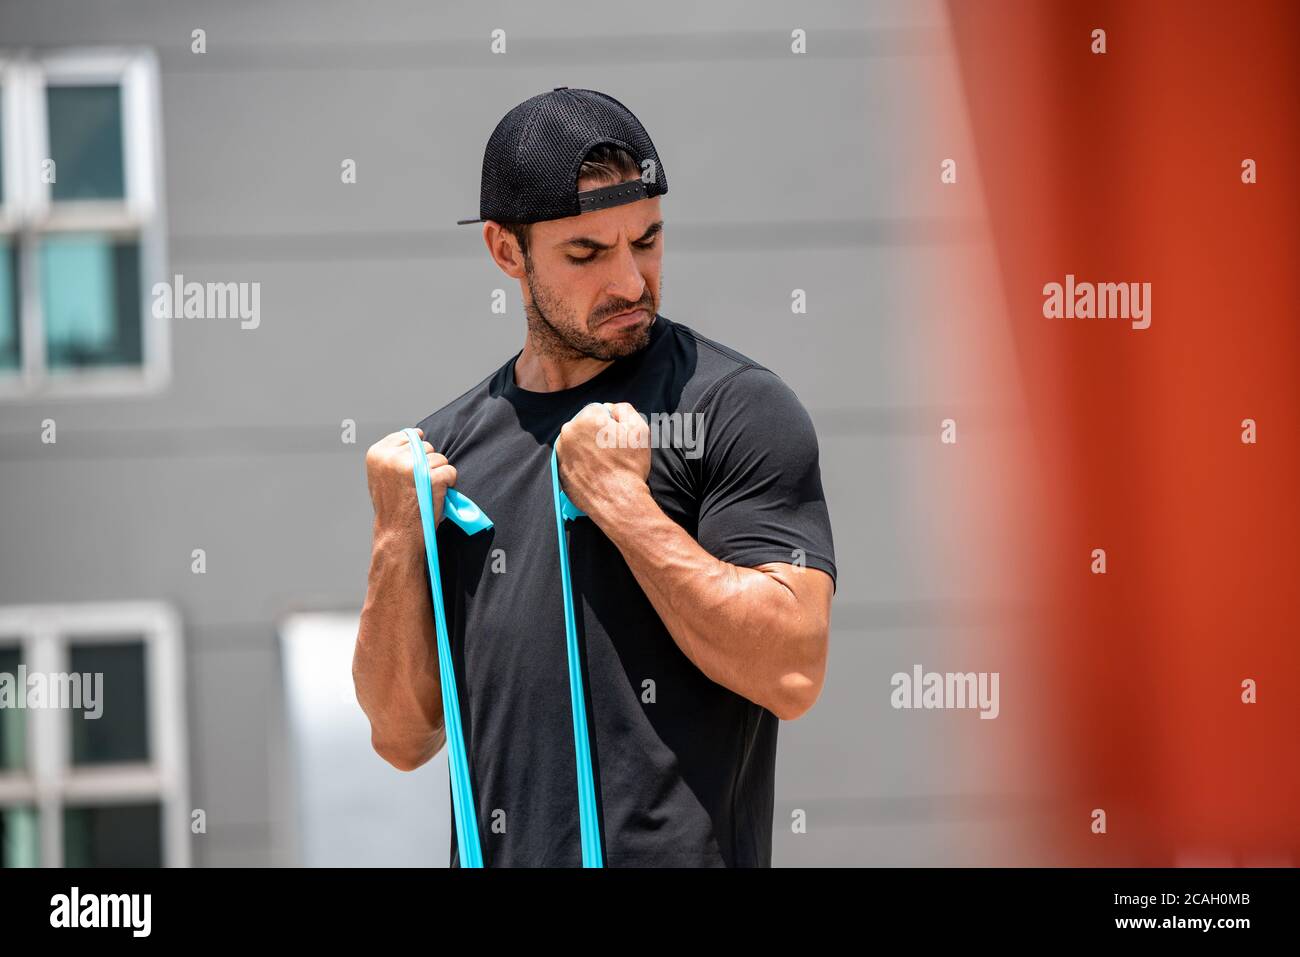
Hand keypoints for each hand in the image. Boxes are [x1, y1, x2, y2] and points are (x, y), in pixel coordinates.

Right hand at [365, 429, 458, 548]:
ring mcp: (413, 467)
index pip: (408, 436)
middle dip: (427, 464)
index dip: (414, 454)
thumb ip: (394, 453)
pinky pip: (450, 470)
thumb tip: (416, 433)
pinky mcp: (432, 478)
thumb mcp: (382, 474)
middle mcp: (393, 457)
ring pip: (440, 458)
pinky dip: (449, 482)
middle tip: (417, 486)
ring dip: (438, 474)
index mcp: (378, 453)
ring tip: (424, 492)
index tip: (409, 473)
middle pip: (426, 446)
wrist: (397, 535)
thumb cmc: (393, 507)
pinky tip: (437, 494)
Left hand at [556, 402, 651, 521]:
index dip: (611, 423)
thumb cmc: (629, 466)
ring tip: (604, 463)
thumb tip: (611, 409)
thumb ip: (624, 410)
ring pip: (577, 442)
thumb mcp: (639, 430)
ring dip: (587, 447)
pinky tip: (595, 472)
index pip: (598, 411)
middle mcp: (569, 433)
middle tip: (612, 452)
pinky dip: (581, 463)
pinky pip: (572, 460)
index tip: (618, 438)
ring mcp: (561, 453)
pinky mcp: (560, 471)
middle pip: (585, 425)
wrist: (618, 501)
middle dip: (596, 434)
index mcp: (587, 419)